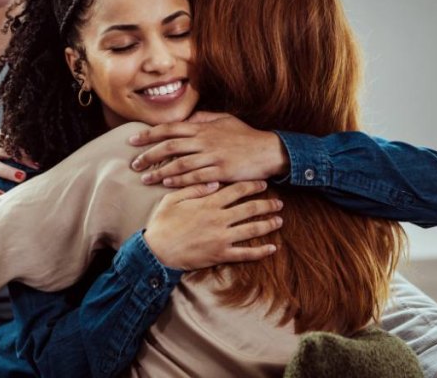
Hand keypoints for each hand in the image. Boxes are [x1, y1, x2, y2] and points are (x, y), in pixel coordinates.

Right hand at [0, 129, 33, 195]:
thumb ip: (13, 146)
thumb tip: (41, 151)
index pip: (10, 140)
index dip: (25, 148)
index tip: (39, 157)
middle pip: (2, 150)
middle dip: (19, 157)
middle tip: (35, 165)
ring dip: (8, 172)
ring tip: (22, 177)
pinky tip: (2, 195)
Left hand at [128, 112, 289, 186]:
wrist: (269, 150)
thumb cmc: (245, 135)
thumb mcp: (223, 119)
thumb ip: (202, 118)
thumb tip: (184, 119)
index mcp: (202, 128)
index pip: (169, 129)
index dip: (148, 134)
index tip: (132, 141)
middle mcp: (204, 141)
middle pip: (169, 146)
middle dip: (148, 155)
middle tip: (134, 164)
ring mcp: (213, 157)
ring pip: (179, 164)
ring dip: (160, 172)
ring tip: (145, 178)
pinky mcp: (221, 172)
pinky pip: (195, 177)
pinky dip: (179, 181)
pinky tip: (167, 184)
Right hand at [143, 180, 282, 270]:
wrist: (157, 251)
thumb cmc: (162, 223)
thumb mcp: (172, 199)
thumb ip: (194, 188)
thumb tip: (214, 182)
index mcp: (208, 203)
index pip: (236, 190)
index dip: (252, 185)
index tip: (263, 183)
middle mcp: (219, 219)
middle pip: (250, 208)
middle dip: (267, 204)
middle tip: (278, 202)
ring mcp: (222, 238)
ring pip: (252, 229)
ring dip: (268, 224)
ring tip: (279, 220)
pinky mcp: (221, 254)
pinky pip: (245, 253)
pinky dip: (261, 251)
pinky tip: (272, 248)